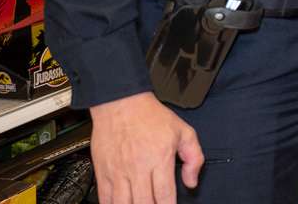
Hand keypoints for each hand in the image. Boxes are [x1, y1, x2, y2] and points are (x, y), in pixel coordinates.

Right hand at [89, 92, 203, 203]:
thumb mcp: (183, 131)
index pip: (165, 195)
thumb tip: (192, 180)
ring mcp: (118, 172)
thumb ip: (194, 157)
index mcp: (159, 159)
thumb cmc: (150, 116)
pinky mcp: (103, 172)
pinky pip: (105, 198)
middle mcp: (138, 168)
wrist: (120, 103)